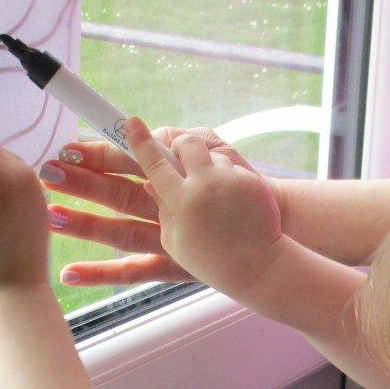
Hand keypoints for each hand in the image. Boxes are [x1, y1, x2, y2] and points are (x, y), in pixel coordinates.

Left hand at [41, 126, 288, 287]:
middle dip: (81, 182)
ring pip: (119, 230)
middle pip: (117, 192)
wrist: (273, 226)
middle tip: (49, 174)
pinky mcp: (171, 264)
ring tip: (53, 217)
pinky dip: (103, 274)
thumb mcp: (216, 150)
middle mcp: (166, 205)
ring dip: (85, 224)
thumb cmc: (238, 182)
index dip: (98, 153)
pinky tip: (70, 273)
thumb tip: (148, 134)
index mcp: (174, 174)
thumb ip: (181, 142)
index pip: (129, 160)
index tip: (68, 148)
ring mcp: (167, 237)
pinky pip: (134, 271)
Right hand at [121, 119, 286, 299]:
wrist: (258, 266)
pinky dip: (228, 178)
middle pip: (185, 144)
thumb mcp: (174, 241)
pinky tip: (234, 202)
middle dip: (180, 147)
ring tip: (215, 196)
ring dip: (207, 167)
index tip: (131, 122)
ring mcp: (230, 181)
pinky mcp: (250, 181)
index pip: (155, 163)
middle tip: (182, 162)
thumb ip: (162, 208)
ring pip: (210, 155)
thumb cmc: (210, 259)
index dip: (141, 141)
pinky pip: (232, 167)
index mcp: (181, 203)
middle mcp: (205, 186)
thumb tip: (151, 182)